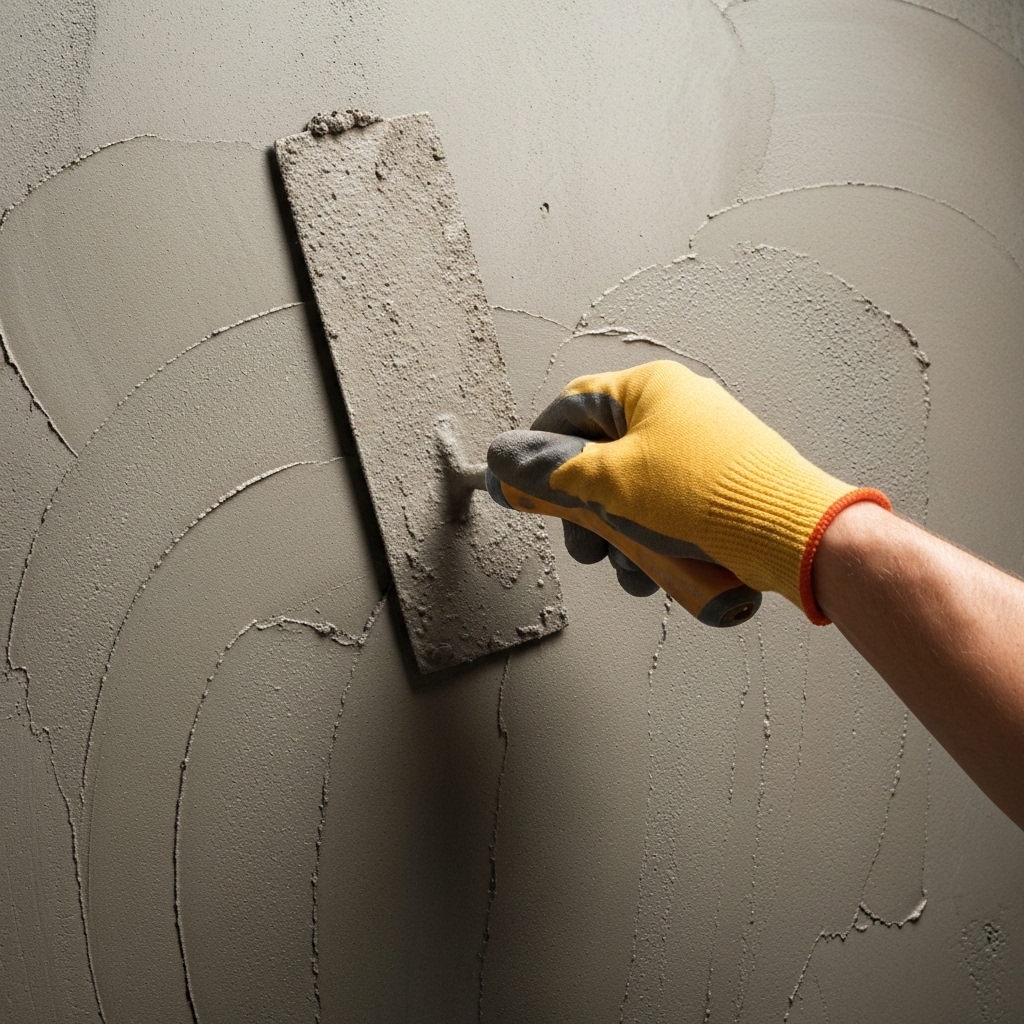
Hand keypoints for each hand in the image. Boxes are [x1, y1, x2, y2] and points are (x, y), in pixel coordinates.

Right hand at [487, 360, 888, 620]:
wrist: (792, 534)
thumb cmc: (707, 495)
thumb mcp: (612, 482)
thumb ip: (551, 472)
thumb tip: (504, 462)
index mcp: (649, 389)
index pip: (571, 406)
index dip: (539, 448)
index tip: (524, 486)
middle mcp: (675, 409)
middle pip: (600, 456)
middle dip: (585, 511)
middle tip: (585, 544)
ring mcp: (700, 448)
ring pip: (632, 492)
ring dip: (620, 537)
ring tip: (632, 566)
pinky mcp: (718, 485)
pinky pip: (666, 510)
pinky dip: (654, 541)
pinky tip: (660, 571)